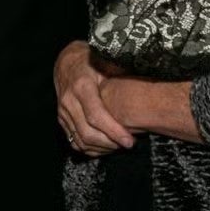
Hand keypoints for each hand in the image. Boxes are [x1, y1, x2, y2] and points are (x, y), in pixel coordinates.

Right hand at [54, 41, 133, 156]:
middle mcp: (69, 101)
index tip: (130, 141)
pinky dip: (91, 149)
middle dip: (110, 144)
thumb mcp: (106, 62)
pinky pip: (74, 141)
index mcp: (81, 86)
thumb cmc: (91, 61)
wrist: (67, 62)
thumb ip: (121, 74)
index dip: (113, 131)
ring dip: (102, 148)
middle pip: (87, 133)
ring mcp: (63, 113)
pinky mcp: (62, 120)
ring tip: (120, 145)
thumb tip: (147, 80)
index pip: (96, 116)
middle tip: (129, 144)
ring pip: (80, 141)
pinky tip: (106, 147)